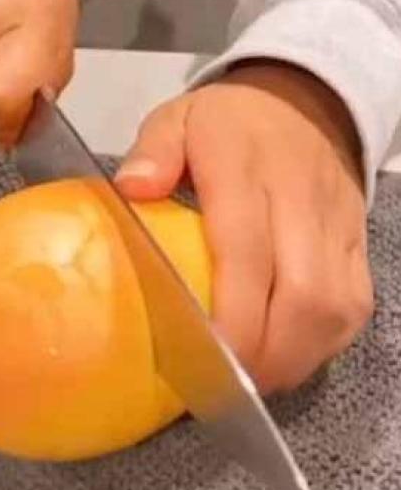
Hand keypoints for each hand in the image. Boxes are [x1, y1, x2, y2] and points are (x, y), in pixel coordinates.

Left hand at [116, 62, 373, 393]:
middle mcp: (302, 202)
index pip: (247, 253)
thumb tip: (131, 190)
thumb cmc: (228, 122)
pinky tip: (288, 358)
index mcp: (247, 172)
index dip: (232, 315)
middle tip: (226, 389)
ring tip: (253, 384)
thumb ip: (154, 150)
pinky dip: (323, 343)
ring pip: (334, 308)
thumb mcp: (178, 118)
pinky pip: (354, 305)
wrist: (307, 100)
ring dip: (295, 358)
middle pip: (302, 295)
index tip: (205, 359)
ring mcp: (338, 227)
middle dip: (266, 354)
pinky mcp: (358, 243)